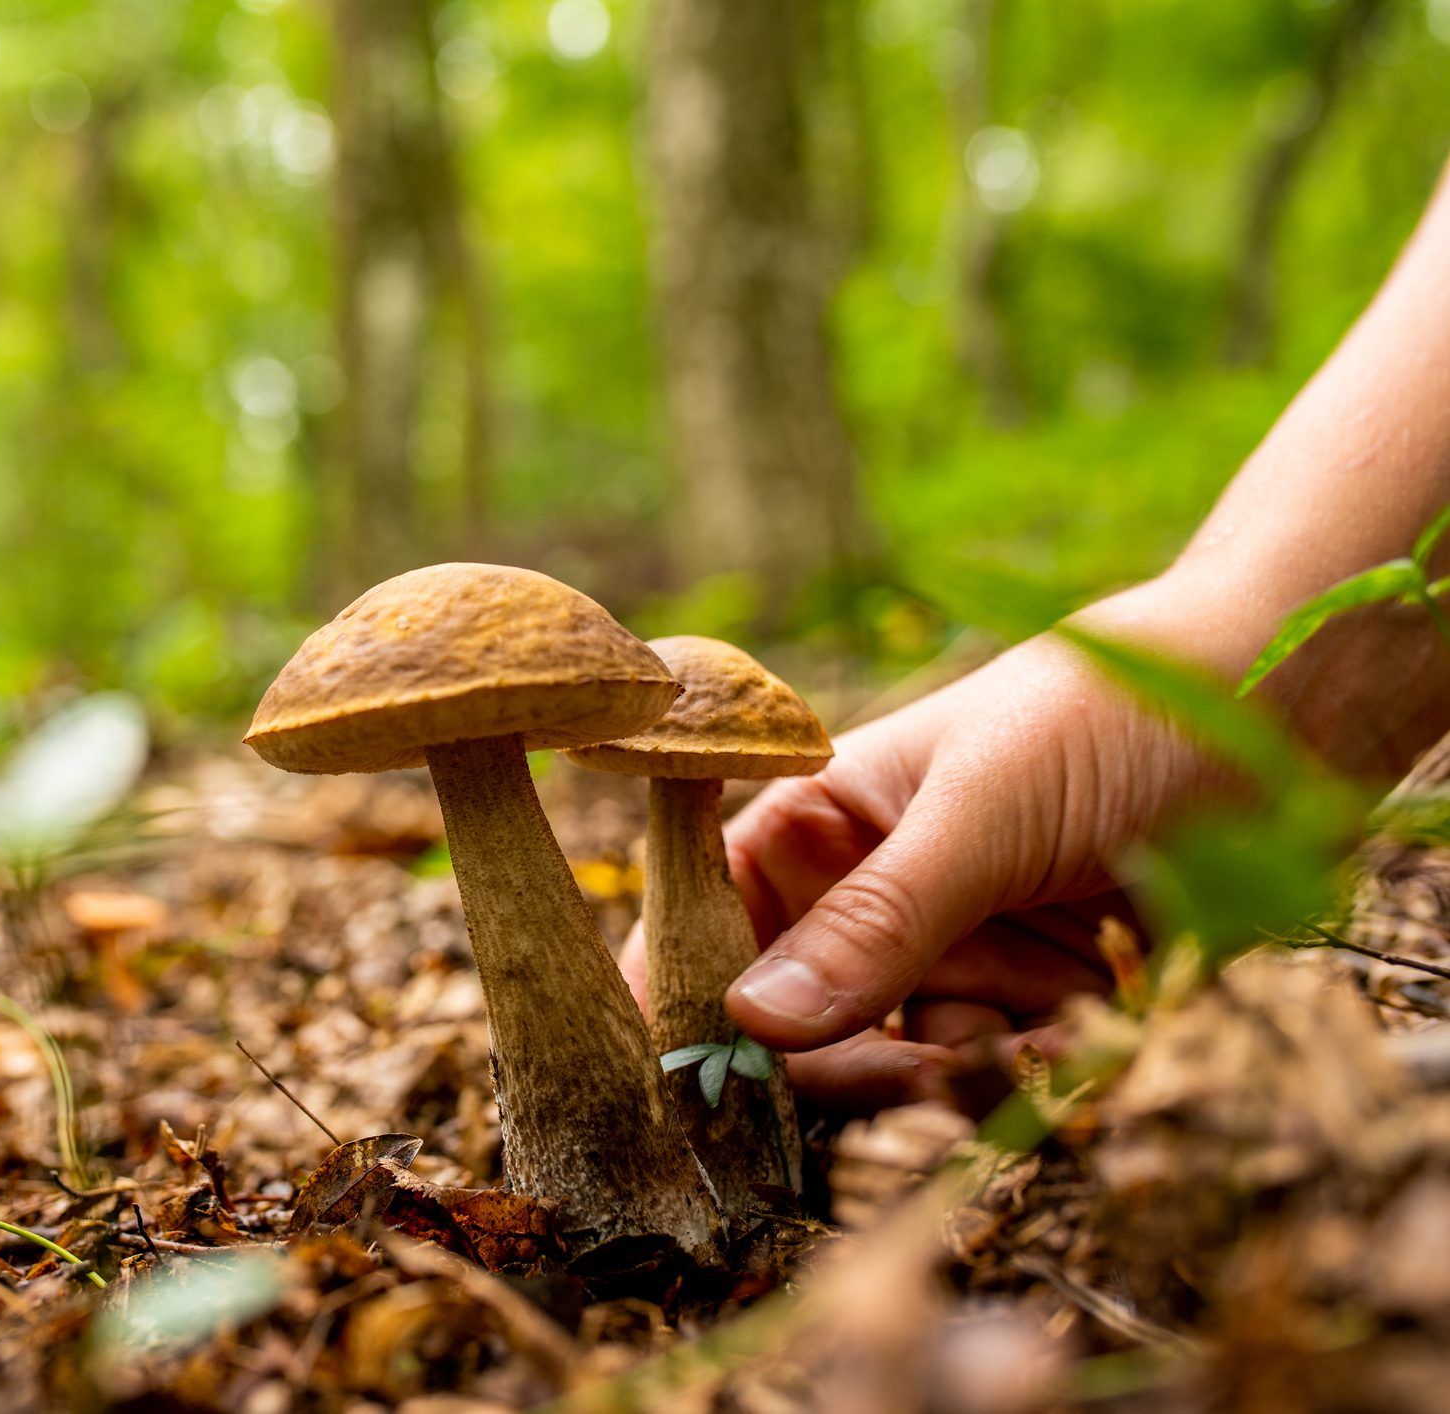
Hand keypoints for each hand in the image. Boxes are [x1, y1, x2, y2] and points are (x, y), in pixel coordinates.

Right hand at [622, 597, 1232, 1110]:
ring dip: (954, 1070)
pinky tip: (1088, 1021)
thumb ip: (876, 919)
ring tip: (1041, 1026)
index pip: (703, 921)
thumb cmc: (1110, 716)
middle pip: (790, 1027)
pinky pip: (992, 1079)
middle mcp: (863, 902)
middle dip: (842, 1060)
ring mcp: (947, 958)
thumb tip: (747, 1022)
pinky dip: (1033, 1071)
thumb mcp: (982, 808)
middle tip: (920, 1065)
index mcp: (816, 826)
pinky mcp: (1029, 1007)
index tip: (695, 1081)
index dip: (683, 1000)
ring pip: (891, 1065)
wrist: (1282, 714)